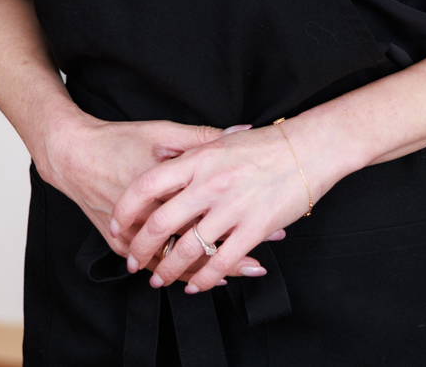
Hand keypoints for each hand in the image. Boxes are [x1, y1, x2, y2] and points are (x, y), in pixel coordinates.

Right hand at [39, 112, 259, 267]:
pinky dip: (181, 273)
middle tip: (260, 261)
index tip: (269, 223)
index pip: (208, 213)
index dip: (240, 221)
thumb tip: (241, 129)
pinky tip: (202, 278)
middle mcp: (146, 218)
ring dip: (208, 271)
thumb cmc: (117, 141)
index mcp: (161, 189)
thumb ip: (202, 137)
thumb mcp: (161, 132)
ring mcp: (131, 236)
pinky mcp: (121, 244)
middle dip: (230, 256)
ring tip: (238, 274)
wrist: (71, 156)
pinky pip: (156, 266)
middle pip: (195, 246)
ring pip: (175, 264)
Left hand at [112, 123, 316, 291]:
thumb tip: (164, 165)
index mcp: (197, 159)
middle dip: (140, 248)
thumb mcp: (218, 140)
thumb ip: (191, 153)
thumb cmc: (264, 143)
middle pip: (161, 223)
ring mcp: (232, 207)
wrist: (309, 147)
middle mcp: (210, 184)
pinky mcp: (255, 228)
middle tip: (131, 260)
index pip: (147, 185)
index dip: (126, 208)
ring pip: (188, 248)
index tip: (117, 222)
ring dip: (168, 270)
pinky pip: (222, 261)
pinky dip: (205, 278)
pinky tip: (196, 285)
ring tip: (158, 279)